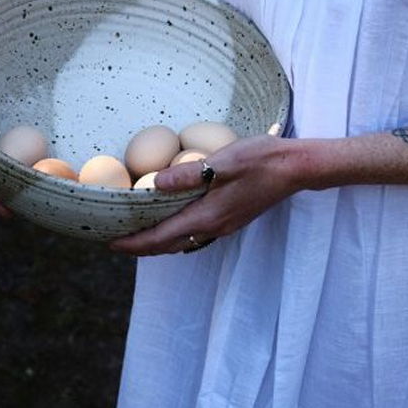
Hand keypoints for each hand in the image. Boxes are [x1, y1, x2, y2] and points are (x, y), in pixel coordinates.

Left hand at [108, 134, 306, 255]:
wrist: (296, 168)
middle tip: (116, 240)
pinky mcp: (231, 219)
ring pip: (182, 241)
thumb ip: (189, 174)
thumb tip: (156, 183)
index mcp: (207, 216)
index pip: (161, 238)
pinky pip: (195, 233)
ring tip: (138, 232)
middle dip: (141, 246)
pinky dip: (175, 233)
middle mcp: (214, 227)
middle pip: (168, 245)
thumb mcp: (224, 161)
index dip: (134, 243)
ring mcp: (224, 226)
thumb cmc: (262, 160)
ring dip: (158, 241)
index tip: (110, 243)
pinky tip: (172, 219)